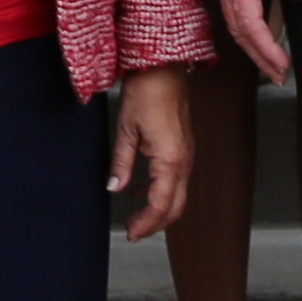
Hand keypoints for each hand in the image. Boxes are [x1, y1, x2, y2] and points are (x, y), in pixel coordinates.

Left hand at [107, 66, 194, 238]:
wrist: (163, 68)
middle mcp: (184, 160)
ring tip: (135, 214)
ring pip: (178, 195)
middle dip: (155, 224)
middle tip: (133, 231)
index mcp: (170, 160)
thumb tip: (115, 188)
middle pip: (175, 207)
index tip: (131, 233)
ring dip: (158, 209)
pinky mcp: (184, 148)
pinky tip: (140, 188)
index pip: (160, 205)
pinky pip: (177, 179)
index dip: (146, 224)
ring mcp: (187, 154)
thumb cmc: (146, 92)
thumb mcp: (125, 130)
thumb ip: (121, 163)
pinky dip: (161, 191)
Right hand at [206, 0, 301, 79]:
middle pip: (238, 29)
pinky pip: (232, 9)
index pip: (248, 22)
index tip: (282, 65)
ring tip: (271, 65)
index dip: (265, 48)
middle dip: (258, 56)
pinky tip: (258, 37)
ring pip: (233, 22)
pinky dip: (246, 29)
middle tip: (279, 76)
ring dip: (252, 46)